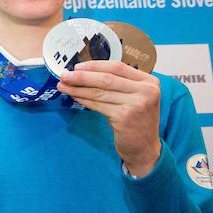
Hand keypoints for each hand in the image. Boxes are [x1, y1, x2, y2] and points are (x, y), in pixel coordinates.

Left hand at [57, 60, 161, 175]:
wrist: (144, 147)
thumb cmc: (136, 120)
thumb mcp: (135, 97)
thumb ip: (119, 83)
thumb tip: (86, 72)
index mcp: (149, 81)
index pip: (117, 67)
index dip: (95, 65)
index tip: (77, 66)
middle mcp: (146, 91)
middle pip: (106, 78)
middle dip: (82, 76)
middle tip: (64, 75)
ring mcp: (137, 104)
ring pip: (100, 92)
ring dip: (78, 88)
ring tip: (63, 86)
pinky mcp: (125, 116)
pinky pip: (98, 105)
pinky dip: (84, 100)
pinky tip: (74, 97)